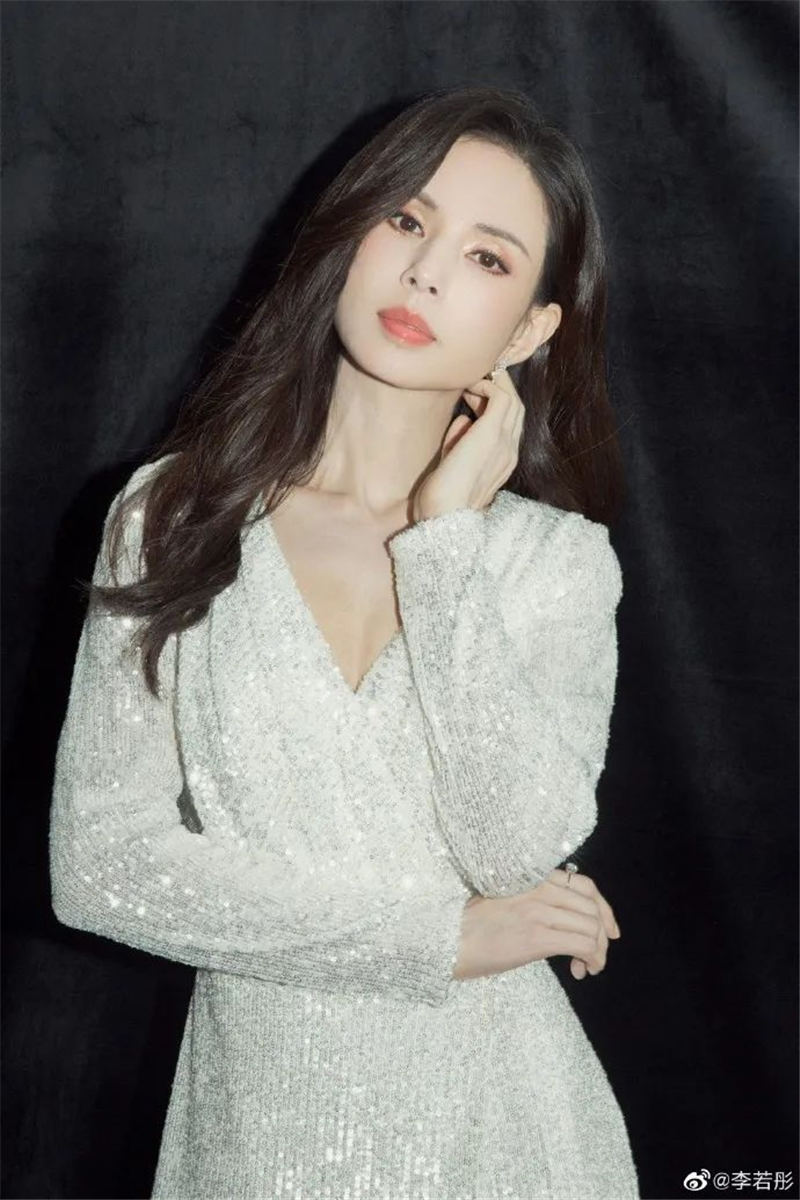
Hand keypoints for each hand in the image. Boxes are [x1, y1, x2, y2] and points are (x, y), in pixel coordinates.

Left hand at [412, 367, 524, 521]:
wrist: (443, 516)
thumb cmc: (441, 498)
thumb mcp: (453, 464)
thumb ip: (460, 441)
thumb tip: (463, 418)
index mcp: (502, 462)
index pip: (510, 424)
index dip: (494, 404)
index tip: (471, 396)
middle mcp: (509, 451)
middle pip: (516, 408)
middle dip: (497, 389)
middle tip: (473, 384)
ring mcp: (503, 442)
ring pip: (513, 399)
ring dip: (493, 385)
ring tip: (472, 383)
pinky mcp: (491, 434)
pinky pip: (501, 397)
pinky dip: (487, 386)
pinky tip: (469, 388)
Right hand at [452, 867, 620, 982]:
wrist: (444, 940)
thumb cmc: (467, 927)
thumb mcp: (503, 902)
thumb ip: (532, 901)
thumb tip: (562, 921)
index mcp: (531, 879)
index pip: (583, 884)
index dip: (604, 907)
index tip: (610, 929)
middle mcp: (538, 890)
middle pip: (592, 907)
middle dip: (603, 934)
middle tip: (596, 955)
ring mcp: (538, 912)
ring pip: (591, 927)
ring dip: (598, 951)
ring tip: (588, 966)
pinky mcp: (536, 937)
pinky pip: (582, 944)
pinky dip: (591, 958)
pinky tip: (581, 970)